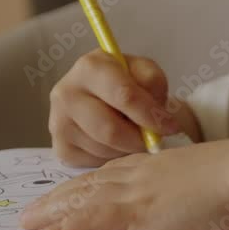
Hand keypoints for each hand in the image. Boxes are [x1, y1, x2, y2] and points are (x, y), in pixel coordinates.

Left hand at [19, 139, 228, 229]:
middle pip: (88, 185)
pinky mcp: (138, 209)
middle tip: (32, 212)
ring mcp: (136, 190)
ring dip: (50, 214)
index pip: (110, 175)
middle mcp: (139, 172)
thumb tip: (184, 203)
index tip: (66, 195)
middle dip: (57, 199)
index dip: (84, 187)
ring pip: (80, 200)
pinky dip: (62, 229)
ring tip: (26, 226)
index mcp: (156, 165)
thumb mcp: (207, 180)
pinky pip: (89, 219)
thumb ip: (187, 190)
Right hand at [49, 50, 177, 167]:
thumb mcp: (144, 71)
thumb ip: (154, 84)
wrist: (101, 94)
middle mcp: (66, 93)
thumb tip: (158, 115)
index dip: (151, 115)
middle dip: (139, 140)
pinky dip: (113, 158)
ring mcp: (58, 122)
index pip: (124, 95)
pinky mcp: (60, 147)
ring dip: (127, 149)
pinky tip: (117, 144)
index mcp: (90, 67)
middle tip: (154, 141)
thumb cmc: (126, 81)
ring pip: (103, 149)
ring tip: (134, 136)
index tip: (170, 126)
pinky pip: (94, 162)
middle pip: (110, 130)